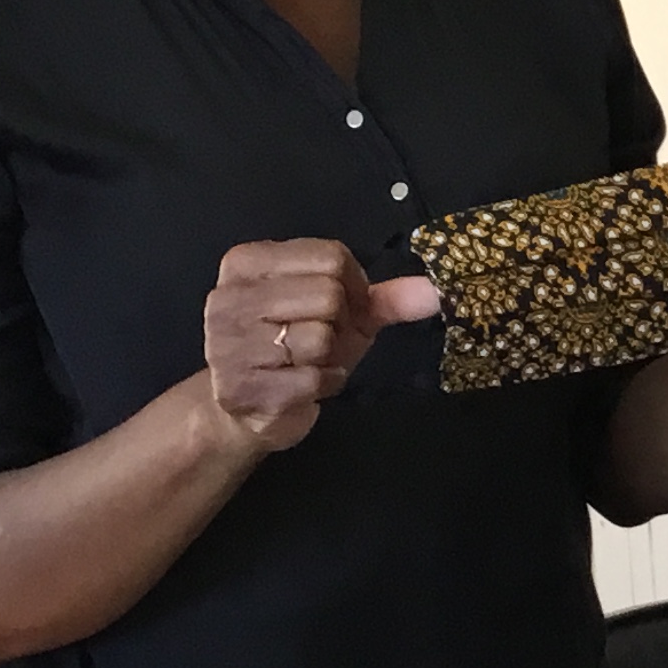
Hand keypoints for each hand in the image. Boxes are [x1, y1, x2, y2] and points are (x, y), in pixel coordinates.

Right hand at [201, 239, 441, 451]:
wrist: (243, 410)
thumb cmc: (292, 351)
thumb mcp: (340, 315)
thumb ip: (385, 298)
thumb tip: (436, 289)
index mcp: (248, 263)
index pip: (331, 257)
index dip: (355, 287)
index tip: (344, 307)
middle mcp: (230, 297)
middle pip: (328, 295)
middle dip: (340, 324)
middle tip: (321, 339)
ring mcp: (230, 343)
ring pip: (321, 338)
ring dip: (331, 358)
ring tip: (307, 361)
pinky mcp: (243, 386)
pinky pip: (314, 378)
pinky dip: (323, 384)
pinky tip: (301, 385)